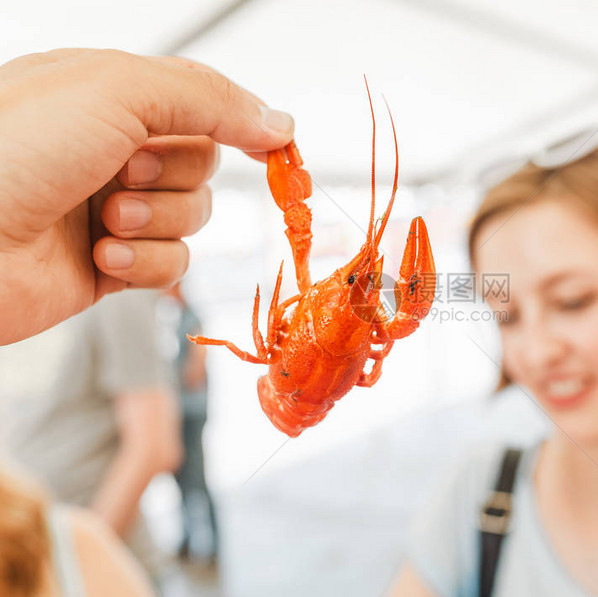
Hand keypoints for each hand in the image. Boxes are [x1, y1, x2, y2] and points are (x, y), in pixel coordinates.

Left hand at [0, 49, 293, 344]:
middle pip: (204, 164)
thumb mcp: (116, 93)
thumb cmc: (11, 154)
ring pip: (193, 217)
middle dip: (175, 176)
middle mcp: (110, 149)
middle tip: (126, 175)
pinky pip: (171, 264)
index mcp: (106, 95)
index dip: (242, 122)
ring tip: (105, 221)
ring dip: (158, 221)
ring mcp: (111, 208)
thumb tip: (278, 122)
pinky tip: (102, 257)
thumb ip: (207, 100)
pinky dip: (145, 263)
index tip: (278, 146)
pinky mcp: (112, 264)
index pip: (202, 101)